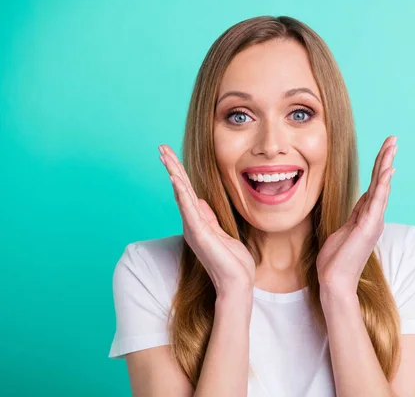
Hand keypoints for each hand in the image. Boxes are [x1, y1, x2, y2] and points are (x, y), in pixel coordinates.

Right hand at [158, 144, 255, 296]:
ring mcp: (194, 228)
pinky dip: (182, 193)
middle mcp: (192, 224)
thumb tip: (200, 201)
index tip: (171, 156)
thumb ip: (209, 218)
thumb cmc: (232, 263)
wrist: (236, 283)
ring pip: (182, 195)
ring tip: (165, 155)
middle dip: (172, 167)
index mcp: (198, 223)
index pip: (187, 192)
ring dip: (174, 173)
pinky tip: (175, 179)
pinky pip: (189, 209)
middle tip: (161, 148)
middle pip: (181, 189)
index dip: (179, 173)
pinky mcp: (200, 234)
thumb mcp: (222, 234)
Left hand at [316, 136, 396, 293]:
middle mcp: (373, 217)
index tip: (386, 151)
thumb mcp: (341, 232)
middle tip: (393, 139)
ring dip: (386, 164)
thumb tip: (355, 209)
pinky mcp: (368, 226)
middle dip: (386, 159)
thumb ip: (351, 218)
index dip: (379, 168)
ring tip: (392, 145)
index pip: (374, 187)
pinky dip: (383, 184)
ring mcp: (372, 221)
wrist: (335, 281)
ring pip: (381, 186)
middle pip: (380, 182)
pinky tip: (388, 169)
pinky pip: (377, 200)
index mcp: (366, 217)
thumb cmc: (335, 261)